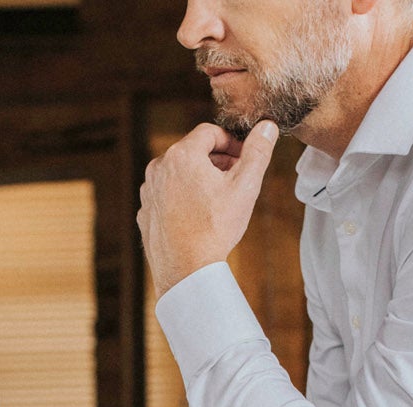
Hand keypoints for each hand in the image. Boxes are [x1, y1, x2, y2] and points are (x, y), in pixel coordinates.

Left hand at [138, 120, 277, 295]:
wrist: (186, 272)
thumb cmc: (215, 230)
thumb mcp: (245, 187)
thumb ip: (257, 152)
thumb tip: (267, 127)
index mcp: (182, 155)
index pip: (209, 132)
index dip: (230, 141)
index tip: (242, 157)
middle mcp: (158, 168)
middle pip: (192, 152)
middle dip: (215, 161)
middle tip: (234, 179)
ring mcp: (148, 191)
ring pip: (177, 174)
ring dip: (197, 179)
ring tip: (216, 200)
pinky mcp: (145, 212)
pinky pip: (165, 196)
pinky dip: (181, 199)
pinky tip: (196, 216)